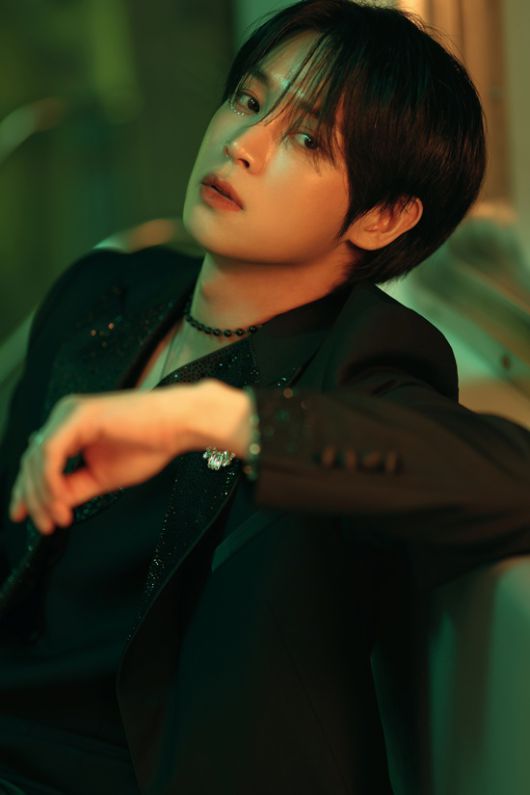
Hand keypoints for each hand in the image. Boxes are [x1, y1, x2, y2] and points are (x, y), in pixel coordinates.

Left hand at [8, 380, 213, 534]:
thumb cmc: (151, 443)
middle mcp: (65, 416)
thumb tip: (53, 505)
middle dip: (32, 498)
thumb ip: (74, 488)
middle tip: (43, 525)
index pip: (37, 460)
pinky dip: (51, 482)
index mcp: (70, 427)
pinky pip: (51, 453)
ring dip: (43, 495)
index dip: (27, 491)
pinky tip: (61, 503)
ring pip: (37, 459)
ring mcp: (69, 414)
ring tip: (56, 518)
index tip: (25, 516)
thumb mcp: (103, 476)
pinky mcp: (77, 416)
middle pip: (32, 461)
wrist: (178, 426)